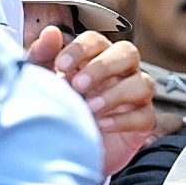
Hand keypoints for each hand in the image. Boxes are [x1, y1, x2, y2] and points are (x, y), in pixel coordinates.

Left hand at [29, 27, 155, 176]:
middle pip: (128, 52)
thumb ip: (42, 56)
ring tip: (91, 108)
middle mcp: (120, 73)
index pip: (97, 40)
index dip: (81, 49)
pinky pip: (144, 115)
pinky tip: (101, 125)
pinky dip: (123, 120)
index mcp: (95, 59)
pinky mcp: (143, 122)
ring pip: (143, 83)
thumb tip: (52, 32)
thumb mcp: (41, 82)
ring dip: (116, 94)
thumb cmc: (58, 110)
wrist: (64, 152)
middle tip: (79, 85)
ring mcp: (135, 97)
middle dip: (103, 67)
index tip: (61, 65)